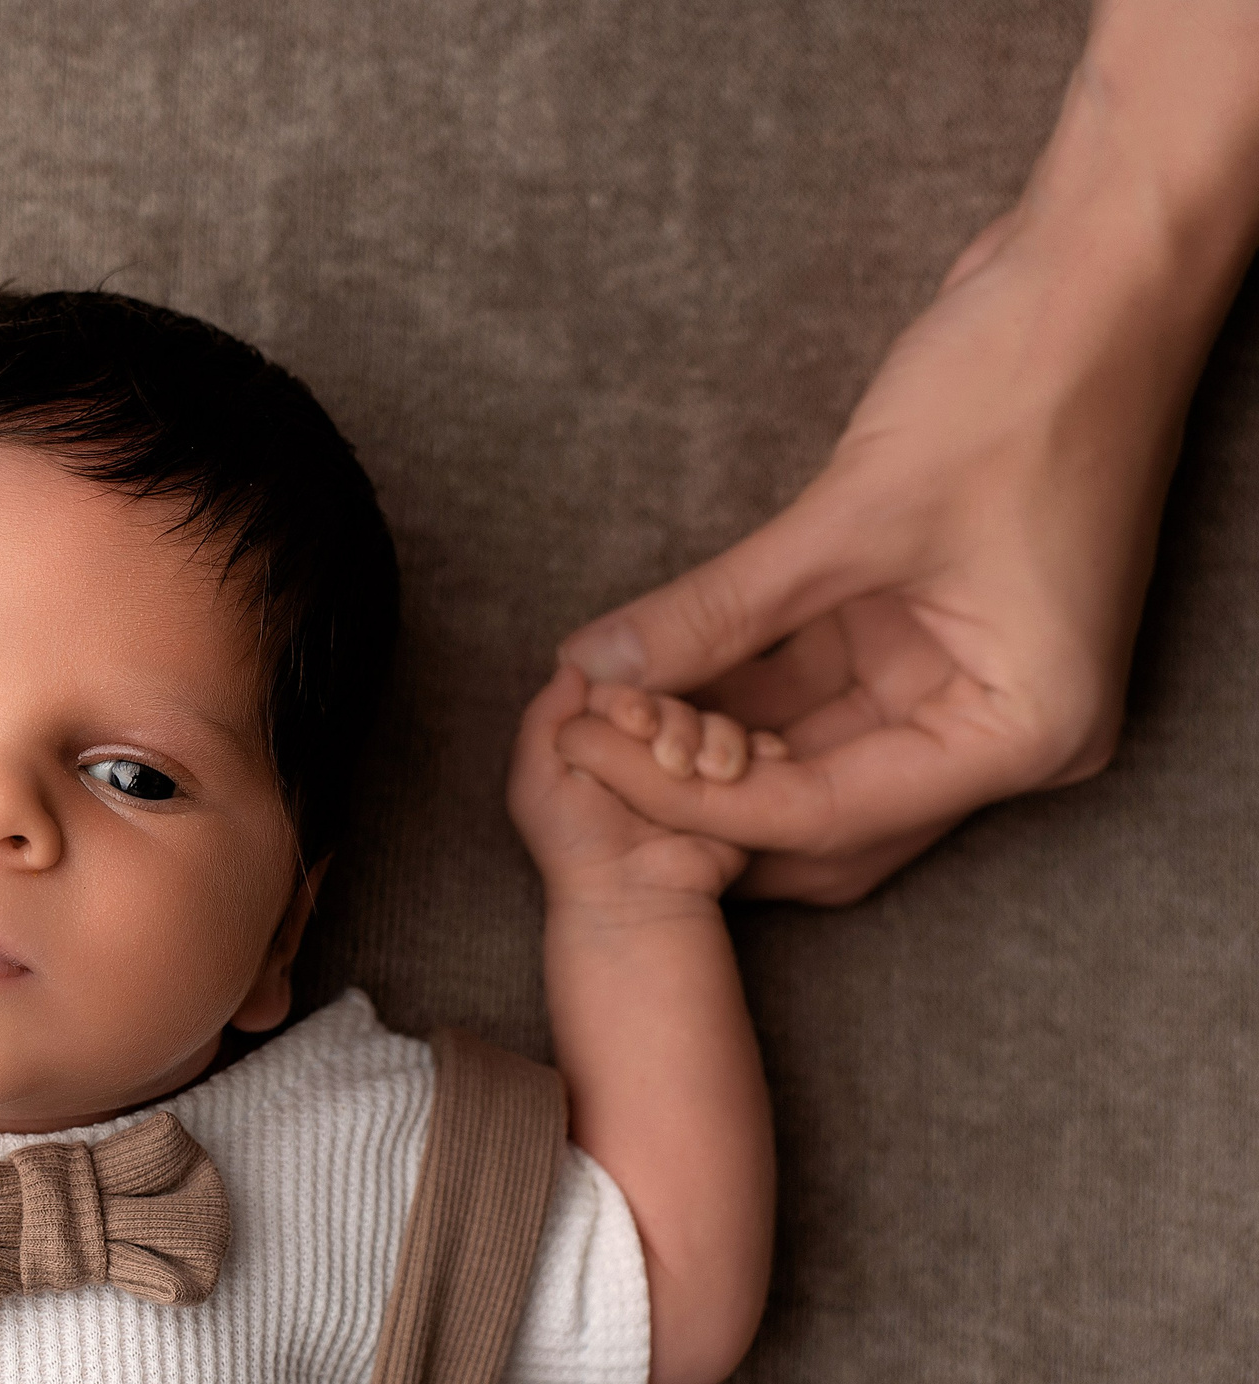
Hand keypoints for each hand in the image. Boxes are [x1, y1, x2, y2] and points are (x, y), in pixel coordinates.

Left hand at [509, 665, 750, 911]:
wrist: (634, 895)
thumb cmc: (575, 845)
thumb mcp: (535, 781)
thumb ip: (542, 719)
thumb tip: (570, 666)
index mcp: (603, 737)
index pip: (626, 690)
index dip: (631, 699)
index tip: (633, 722)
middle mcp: (649, 746)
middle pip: (676, 702)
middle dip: (676, 722)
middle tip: (670, 758)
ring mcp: (694, 765)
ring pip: (717, 722)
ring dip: (717, 737)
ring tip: (707, 771)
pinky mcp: (734, 786)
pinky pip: (759, 750)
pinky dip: (760, 750)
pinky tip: (746, 764)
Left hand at [554, 0, 1258, 905]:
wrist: (1097, 278)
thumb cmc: (1019, 386)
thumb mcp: (852, 516)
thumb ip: (718, 608)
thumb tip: (593, 665)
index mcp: (1021, 731)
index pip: (825, 810)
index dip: (691, 795)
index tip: (582, 753)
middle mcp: (1003, 730)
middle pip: (819, 809)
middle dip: (697, 786)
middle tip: (580, 741)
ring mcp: (967, 682)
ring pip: (806, 756)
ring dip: (706, 738)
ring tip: (596, 702)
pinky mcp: (928, 633)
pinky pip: (814, 690)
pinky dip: (733, 683)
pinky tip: (642, 666)